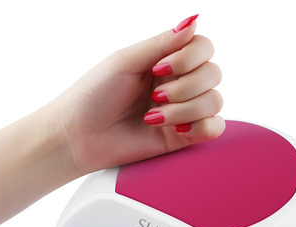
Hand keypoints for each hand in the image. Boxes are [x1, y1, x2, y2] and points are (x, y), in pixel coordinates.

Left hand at [50, 14, 223, 175]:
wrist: (80, 136)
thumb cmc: (94, 95)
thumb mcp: (126, 61)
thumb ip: (162, 43)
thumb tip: (194, 19)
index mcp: (165, 61)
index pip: (204, 47)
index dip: (190, 57)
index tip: (158, 69)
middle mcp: (178, 83)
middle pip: (213, 74)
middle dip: (186, 87)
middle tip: (155, 96)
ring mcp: (183, 110)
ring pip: (214, 102)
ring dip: (185, 109)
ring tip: (153, 118)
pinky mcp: (183, 136)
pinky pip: (215, 128)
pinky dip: (200, 127)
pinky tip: (175, 129)